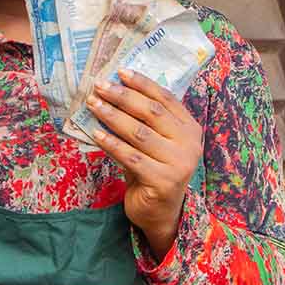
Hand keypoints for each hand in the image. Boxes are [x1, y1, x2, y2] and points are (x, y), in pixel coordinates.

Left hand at [85, 70, 202, 260]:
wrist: (160, 213)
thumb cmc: (153, 171)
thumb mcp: (154, 143)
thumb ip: (144, 121)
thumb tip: (113, 91)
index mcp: (190, 129)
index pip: (166, 99)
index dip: (142, 84)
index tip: (120, 72)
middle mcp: (190, 145)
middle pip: (152, 112)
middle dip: (123, 97)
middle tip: (100, 86)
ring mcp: (179, 164)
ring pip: (140, 133)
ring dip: (113, 116)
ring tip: (93, 105)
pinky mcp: (163, 182)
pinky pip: (131, 157)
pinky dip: (112, 143)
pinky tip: (96, 133)